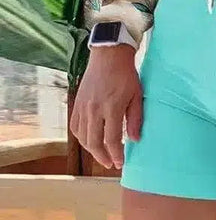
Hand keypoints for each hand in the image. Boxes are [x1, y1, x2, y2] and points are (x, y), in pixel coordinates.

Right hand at [70, 45, 141, 169]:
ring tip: (102, 154)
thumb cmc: (126, 74)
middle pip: (94, 142)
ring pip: (82, 137)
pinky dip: (82, 137)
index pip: (111, 139)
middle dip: (102, 157)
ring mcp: (83, 107)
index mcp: (111, 108)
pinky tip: (90, 140)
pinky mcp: (77, 103)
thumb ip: (135, 119)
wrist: (109, 56)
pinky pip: (75, 127)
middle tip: (111, 163)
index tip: (120, 162)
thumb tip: (135, 140)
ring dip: (91, 149)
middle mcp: (94, 110)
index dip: (116, 154)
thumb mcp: (136, 95)